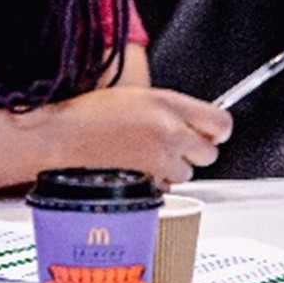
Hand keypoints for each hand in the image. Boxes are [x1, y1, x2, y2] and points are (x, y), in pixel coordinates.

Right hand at [50, 86, 232, 186]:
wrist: (62, 136)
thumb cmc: (89, 114)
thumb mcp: (136, 96)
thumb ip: (170, 108)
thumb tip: (196, 123)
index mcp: (167, 103)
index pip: (221, 122)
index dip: (217, 130)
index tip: (210, 132)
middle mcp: (169, 130)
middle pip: (210, 153)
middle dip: (194, 151)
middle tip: (172, 144)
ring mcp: (160, 158)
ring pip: (188, 172)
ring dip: (174, 167)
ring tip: (146, 155)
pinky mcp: (149, 181)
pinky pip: (168, 186)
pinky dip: (158, 181)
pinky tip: (137, 167)